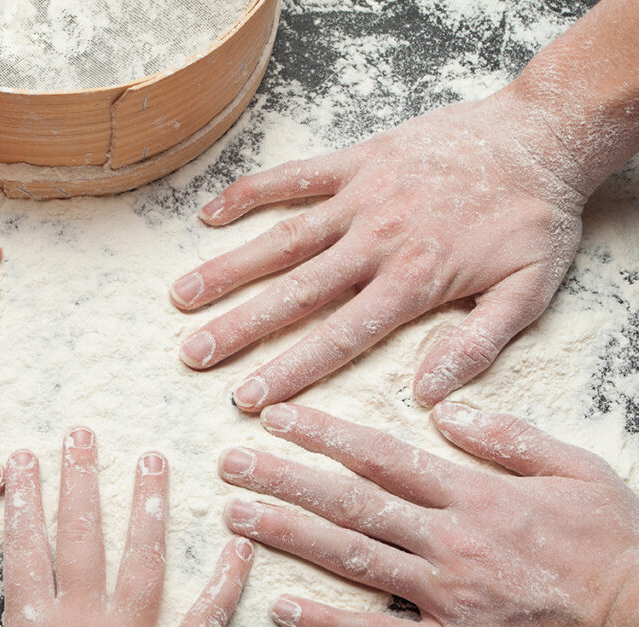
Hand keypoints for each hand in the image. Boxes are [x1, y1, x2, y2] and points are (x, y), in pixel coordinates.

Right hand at [171, 91, 584, 410]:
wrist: (539, 133)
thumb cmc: (534, 217)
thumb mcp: (530, 290)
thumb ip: (478, 344)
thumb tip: (428, 396)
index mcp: (414, 282)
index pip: (340, 337)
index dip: (290, 369)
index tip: (247, 397)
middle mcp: (376, 241)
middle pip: (295, 293)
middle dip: (239, 328)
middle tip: (194, 355)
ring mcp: (361, 197)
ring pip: (283, 239)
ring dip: (229, 268)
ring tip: (182, 296)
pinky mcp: (356, 161)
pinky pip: (295, 176)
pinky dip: (251, 193)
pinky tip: (210, 215)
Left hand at [219, 401, 638, 626]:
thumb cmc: (619, 549)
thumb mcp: (576, 472)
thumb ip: (507, 438)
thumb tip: (446, 409)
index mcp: (475, 494)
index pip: (382, 455)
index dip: (323, 433)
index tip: (277, 415)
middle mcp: (450, 539)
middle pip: (351, 501)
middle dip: (285, 478)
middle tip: (230, 463)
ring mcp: (448, 596)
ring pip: (352, 558)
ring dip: (288, 536)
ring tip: (236, 517)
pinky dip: (328, 623)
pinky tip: (281, 610)